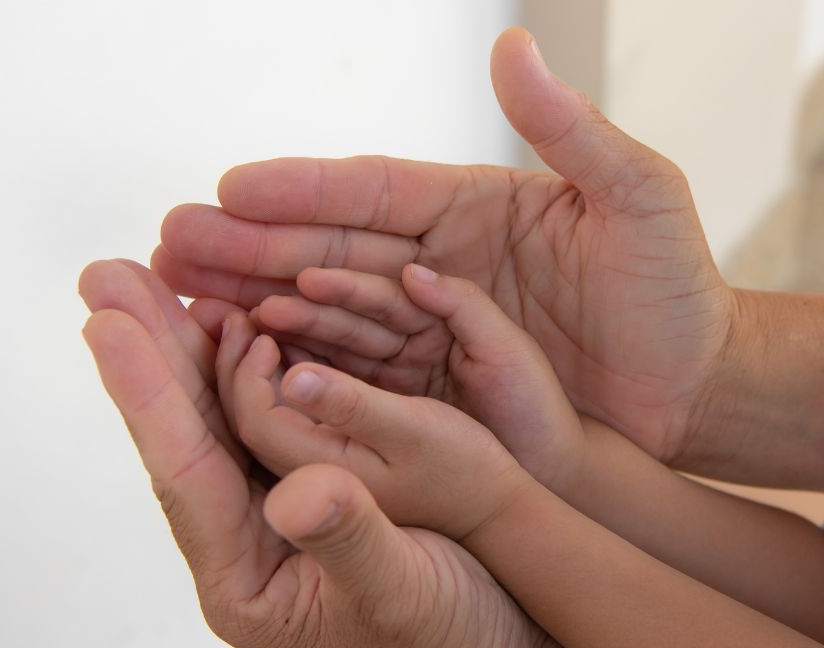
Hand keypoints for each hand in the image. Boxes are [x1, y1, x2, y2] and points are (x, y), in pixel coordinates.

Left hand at [78, 260, 591, 647]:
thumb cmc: (452, 643)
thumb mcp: (405, 594)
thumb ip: (349, 542)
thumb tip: (296, 491)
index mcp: (247, 578)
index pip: (184, 471)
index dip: (145, 392)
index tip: (105, 322)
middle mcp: (246, 540)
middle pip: (184, 430)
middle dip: (147, 348)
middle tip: (107, 276)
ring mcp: (272, 511)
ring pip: (216, 414)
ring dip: (185, 344)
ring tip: (153, 281)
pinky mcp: (307, 487)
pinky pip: (260, 413)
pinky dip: (243, 360)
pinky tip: (231, 318)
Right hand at [154, 27, 734, 470]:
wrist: (692, 386)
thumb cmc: (675, 289)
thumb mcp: (638, 193)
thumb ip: (569, 127)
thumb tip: (512, 45)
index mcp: (472, 207)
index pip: (371, 191)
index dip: (300, 190)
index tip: (230, 186)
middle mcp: (435, 261)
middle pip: (326, 249)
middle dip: (246, 247)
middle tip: (169, 244)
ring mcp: (426, 323)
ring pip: (324, 309)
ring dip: (251, 303)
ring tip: (181, 296)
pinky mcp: (431, 383)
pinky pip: (352, 369)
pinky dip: (296, 362)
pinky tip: (240, 358)